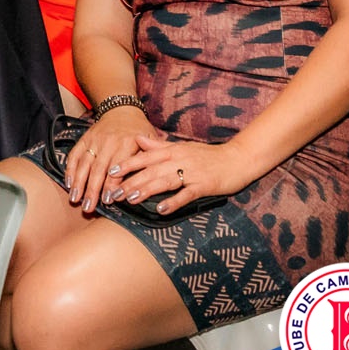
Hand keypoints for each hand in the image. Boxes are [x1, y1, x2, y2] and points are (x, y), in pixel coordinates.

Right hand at [65, 106, 161, 213]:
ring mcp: (95, 140)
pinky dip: (70, 169)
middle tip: (88, 207)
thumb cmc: (139, 130)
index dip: (112, 184)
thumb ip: (151, 158)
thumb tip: (152, 180)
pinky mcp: (85, 139)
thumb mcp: (151, 140)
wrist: (122, 110)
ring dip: (79, 183)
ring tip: (75, 199)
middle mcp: (110, 142)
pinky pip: (75, 155)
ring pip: (84, 163)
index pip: (118, 167)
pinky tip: (68, 183)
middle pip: (99, 169)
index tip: (108, 200)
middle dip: (92, 189)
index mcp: (128, 143)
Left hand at [112, 136, 248, 216]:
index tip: (111, 171)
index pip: (145, 157)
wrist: (238, 159)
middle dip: (130, 181)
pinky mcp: (204, 185)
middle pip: (150, 171)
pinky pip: (186, 194)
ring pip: (164, 181)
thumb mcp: (181, 147)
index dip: (127, 164)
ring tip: (130, 198)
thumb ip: (159, 145)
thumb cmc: (208, 155)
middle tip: (112, 192)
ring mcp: (192, 173)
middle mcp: (179, 159)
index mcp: (173, 150)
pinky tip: (162, 210)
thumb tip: (138, 139)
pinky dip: (174, 201)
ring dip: (146, 190)